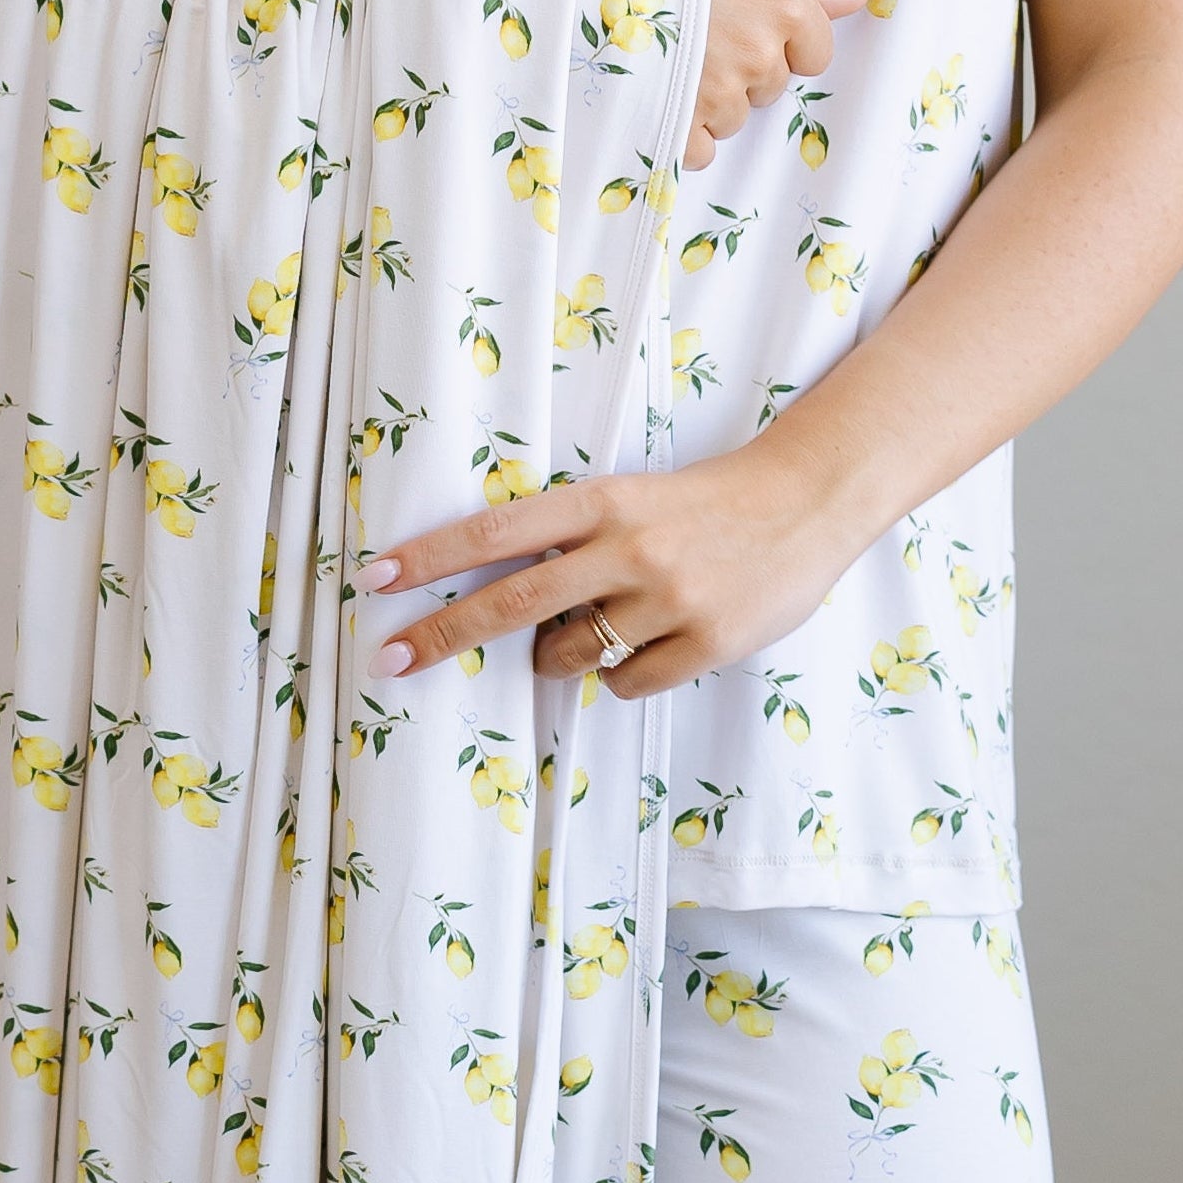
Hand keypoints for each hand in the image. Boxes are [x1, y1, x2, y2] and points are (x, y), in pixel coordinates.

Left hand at [358, 436, 868, 703]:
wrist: (808, 501)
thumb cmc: (708, 504)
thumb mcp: (633, 500)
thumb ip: (574, 540)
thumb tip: (507, 599)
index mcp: (604, 501)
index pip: (497, 532)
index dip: (432, 556)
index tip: (374, 577)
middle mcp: (628, 548)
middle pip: (512, 604)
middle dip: (443, 634)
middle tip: (389, 658)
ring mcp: (667, 599)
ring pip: (569, 655)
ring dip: (559, 656)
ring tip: (598, 628)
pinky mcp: (705, 642)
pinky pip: (624, 683)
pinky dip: (621, 675)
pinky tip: (655, 643)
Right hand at [685, 0, 871, 168]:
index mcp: (784, 7)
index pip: (816, 53)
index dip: (783, 43)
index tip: (746, 25)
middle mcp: (762, 53)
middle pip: (771, 87)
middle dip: (743, 70)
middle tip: (700, 36)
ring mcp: (722, 92)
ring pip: (736, 119)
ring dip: (711, 101)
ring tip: (674, 60)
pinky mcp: (682, 123)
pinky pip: (703, 152)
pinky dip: (684, 134)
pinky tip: (662, 96)